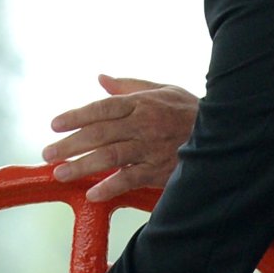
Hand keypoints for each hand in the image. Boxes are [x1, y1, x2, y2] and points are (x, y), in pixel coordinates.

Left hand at [43, 74, 198, 201]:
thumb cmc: (190, 110)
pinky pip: (130, 179)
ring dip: (82, 166)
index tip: (54, 124)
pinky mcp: (160, 170)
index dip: (76, 116)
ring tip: (60, 173)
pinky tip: (92, 193)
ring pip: (110, 157)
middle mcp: (143, 124)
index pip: (101, 108)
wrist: (226, 132)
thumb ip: (129, 86)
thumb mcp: (163, 89)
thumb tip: (101, 78)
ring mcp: (151, 148)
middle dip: (70, 144)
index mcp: (142, 102)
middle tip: (47, 153)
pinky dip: (110, 186)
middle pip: (99, 134)